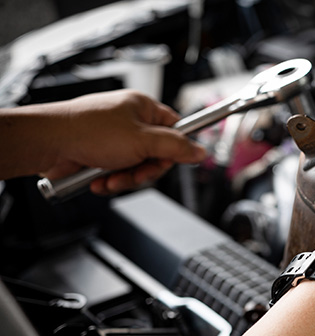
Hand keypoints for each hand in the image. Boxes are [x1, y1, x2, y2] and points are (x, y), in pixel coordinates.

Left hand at [40, 89, 205, 194]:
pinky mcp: (99, 154)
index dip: (175, 148)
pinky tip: (100, 181)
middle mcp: (129, 121)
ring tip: (111, 178)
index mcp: (143, 108)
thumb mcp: (143, 141)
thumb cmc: (88, 131)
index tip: (173, 161)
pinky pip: (117, 172)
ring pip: (136, 166)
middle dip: (144, 170)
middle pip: (156, 153)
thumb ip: (176, 147)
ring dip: (125, 178)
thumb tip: (200, 151)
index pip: (175, 128)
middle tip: (135, 173)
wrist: (48, 143)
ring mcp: (113, 138)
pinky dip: (110, 180)